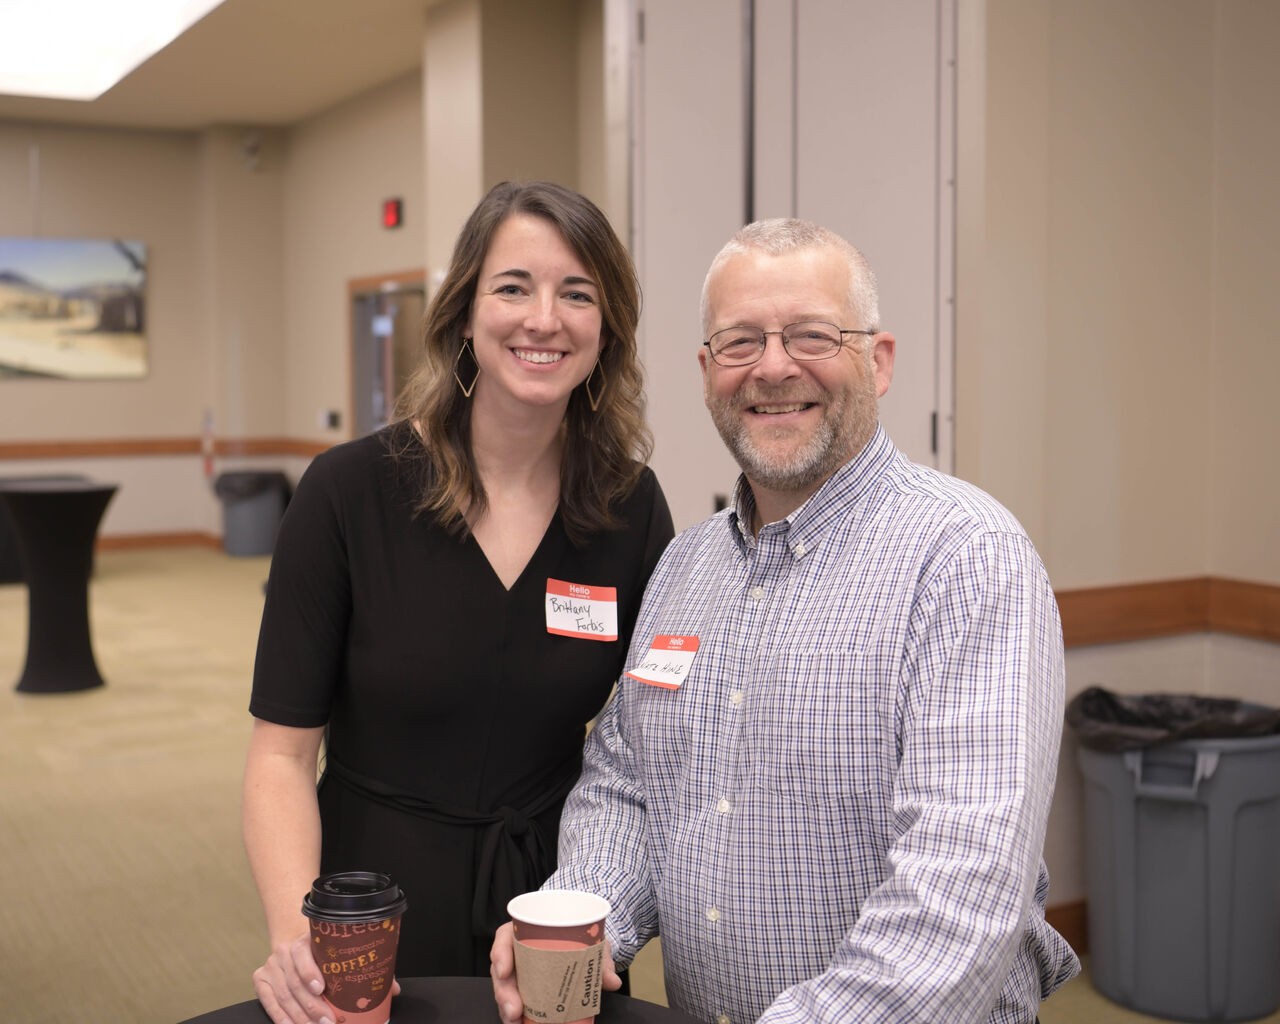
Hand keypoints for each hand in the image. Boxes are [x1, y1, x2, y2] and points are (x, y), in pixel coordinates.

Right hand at [251, 931, 332, 1023]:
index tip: (321, 989)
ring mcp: (270, 966)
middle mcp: (283, 951)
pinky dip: (281, 1017)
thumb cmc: (317, 952)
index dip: (309, 973)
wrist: (292, 947)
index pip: (302, 955)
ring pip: (283, 996)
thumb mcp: (326, 950)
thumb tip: (356, 990)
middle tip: (327, 1020)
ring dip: (299, 1016)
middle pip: (295, 982)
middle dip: (312, 1006)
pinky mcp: (260, 979)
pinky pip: (269, 1002)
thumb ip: (335, 962)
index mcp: (302, 940)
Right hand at [490, 922, 622, 1023]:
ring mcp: (518, 972)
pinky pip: (514, 1002)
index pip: (504, 938)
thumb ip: (600, 959)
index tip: (504, 969)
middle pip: (501, 971)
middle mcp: (517, 952)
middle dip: (504, 992)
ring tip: (514, 1020)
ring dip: (506, 1007)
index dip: (500, 953)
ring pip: (504, 990)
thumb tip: (612, 981)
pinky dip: (514, 1015)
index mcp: (525, 931)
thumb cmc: (580, 937)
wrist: (584, 944)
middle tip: (514, 1008)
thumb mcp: (591, 941)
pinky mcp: (524, 989)